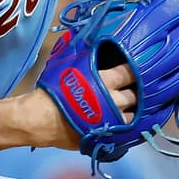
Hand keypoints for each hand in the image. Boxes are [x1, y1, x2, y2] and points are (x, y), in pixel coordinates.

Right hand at [0, 65, 137, 155]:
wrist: (39, 119)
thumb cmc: (53, 87)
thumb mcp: (68, 63)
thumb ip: (84, 54)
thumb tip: (92, 41)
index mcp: (106, 81)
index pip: (130, 72)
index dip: (135, 69)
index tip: (139, 66)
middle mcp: (113, 102)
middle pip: (135, 96)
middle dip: (136, 91)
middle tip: (135, 87)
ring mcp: (110, 123)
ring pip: (133, 117)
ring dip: (133, 111)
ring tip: (131, 107)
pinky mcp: (104, 137)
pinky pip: (122, 134)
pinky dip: (124, 128)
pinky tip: (123, 123)